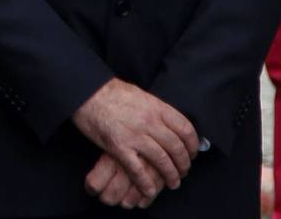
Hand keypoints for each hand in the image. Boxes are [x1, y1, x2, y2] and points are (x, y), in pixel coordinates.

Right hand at [73, 78, 198, 201]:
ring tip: (173, 182)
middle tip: (184, 171)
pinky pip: (138, 170)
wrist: (87, 92)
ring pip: (162, 161)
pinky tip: (149, 190)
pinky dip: (147, 184)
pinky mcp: (119, 147)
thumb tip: (169, 121)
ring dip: (170, 175)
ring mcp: (135, 135)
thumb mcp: (140, 95)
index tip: (193, 153)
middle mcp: (149, 121)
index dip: (193, 144)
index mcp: (156, 107)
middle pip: (176, 147)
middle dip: (184, 163)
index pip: (185, 128)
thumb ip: (155, 109)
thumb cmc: (112, 91)